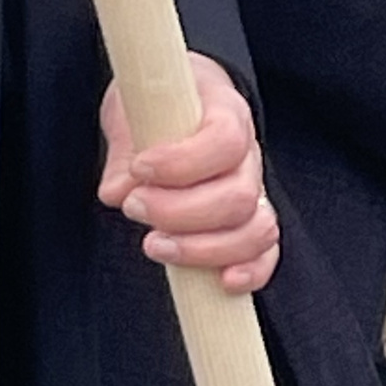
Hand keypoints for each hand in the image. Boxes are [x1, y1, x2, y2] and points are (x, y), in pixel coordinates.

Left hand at [98, 54, 278, 292]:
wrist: (176, 102)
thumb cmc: (156, 107)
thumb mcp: (134, 110)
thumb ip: (125, 151)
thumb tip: (119, 192)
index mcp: (226, 113)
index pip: (227, 140)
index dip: (183, 162)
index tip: (140, 167)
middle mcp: (249, 154)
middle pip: (239, 196)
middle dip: (180, 213)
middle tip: (134, 206)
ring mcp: (256, 190)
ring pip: (256, 228)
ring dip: (202, 248)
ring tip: (153, 245)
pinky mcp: (251, 223)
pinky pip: (267, 252)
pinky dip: (251, 271)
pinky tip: (221, 282)